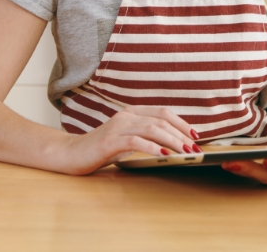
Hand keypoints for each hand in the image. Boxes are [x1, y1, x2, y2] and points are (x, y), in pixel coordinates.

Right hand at [56, 105, 199, 174]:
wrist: (71, 154)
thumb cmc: (100, 149)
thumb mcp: (125, 139)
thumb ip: (143, 136)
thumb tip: (171, 144)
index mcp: (131, 112)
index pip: (162, 112)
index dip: (181, 122)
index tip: (195, 136)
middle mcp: (126, 115)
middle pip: (161, 120)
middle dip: (181, 134)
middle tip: (195, 149)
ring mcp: (118, 127)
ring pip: (152, 129)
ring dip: (172, 141)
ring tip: (185, 152)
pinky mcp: (110, 141)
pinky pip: (136, 141)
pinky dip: (153, 148)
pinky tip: (164, 155)